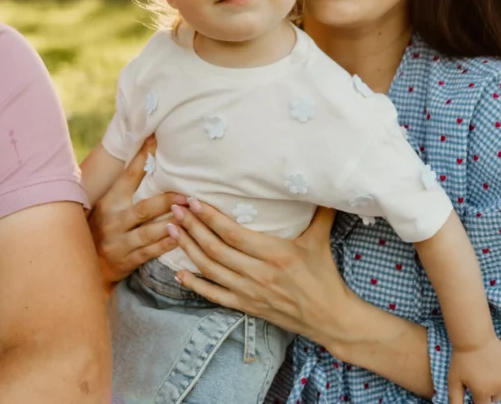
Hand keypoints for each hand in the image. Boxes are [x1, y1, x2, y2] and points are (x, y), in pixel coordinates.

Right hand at [87, 136, 187, 284]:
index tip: (156, 141)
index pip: (128, 176)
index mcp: (108, 203)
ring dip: (170, 224)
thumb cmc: (100, 229)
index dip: (142, 158)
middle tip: (188, 195)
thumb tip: (146, 155)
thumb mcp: (106, 206)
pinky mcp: (126, 261)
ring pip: (148, 232)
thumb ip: (124, 188)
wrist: (84, 266)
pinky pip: (149, 252)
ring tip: (189, 215)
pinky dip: (165, 245)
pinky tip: (180, 238)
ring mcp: (119, 243)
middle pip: (144, 208)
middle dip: (167, 201)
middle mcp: (112, 221)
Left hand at [164, 200, 357, 345]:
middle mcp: (258, 273)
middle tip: (175, 210)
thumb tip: (317, 182)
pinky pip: (213, 295)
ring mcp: (249, 292)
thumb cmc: (325, 276)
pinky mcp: (246, 306)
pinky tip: (179, 272)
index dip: (210, 217)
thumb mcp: (321, 240)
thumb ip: (319, 210)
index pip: (233, 233)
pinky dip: (194, 283)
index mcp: (275, 253)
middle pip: (215, 248)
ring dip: (188, 249)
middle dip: (192, 227)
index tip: (193, 202)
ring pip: (210, 269)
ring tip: (172, 231)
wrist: (328, 317)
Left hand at [448, 338, 500, 403]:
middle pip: (496, 399)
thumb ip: (455, 400)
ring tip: (493, 376)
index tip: (474, 386)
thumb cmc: (462, 359)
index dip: (478, 396)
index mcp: (482, 392)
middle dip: (489, 392)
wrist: (474, 337)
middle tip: (481, 377)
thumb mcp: (453, 380)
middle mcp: (498, 387)